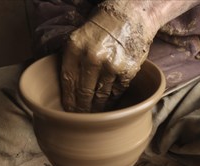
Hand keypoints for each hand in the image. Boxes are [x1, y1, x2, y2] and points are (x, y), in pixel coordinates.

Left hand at [60, 0, 199, 111]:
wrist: (131, 15)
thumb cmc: (103, 28)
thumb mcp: (80, 38)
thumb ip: (72, 60)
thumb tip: (69, 89)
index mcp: (75, 48)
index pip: (68, 82)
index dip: (68, 100)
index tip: (69, 110)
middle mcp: (92, 57)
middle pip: (83, 92)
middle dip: (81, 108)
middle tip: (81, 116)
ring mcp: (111, 65)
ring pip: (100, 95)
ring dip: (97, 107)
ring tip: (94, 114)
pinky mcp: (128, 71)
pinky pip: (116, 92)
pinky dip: (112, 99)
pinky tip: (109, 103)